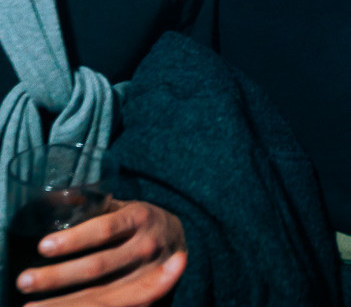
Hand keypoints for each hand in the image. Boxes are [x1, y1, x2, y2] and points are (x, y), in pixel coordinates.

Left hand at [15, 200, 185, 305]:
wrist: (179, 242)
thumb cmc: (140, 223)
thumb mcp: (126, 207)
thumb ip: (98, 207)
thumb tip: (53, 200)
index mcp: (140, 217)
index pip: (105, 230)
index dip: (74, 240)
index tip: (43, 246)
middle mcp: (146, 246)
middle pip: (98, 266)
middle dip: (58, 276)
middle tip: (24, 280)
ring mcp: (147, 275)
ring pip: (102, 295)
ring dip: (64, 304)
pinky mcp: (148, 298)